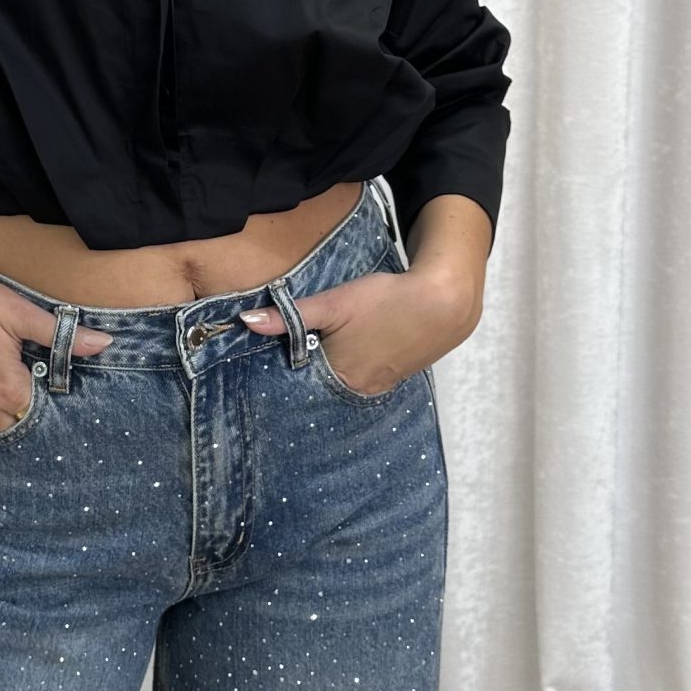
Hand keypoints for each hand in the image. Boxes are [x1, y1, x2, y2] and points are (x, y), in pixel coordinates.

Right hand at [0, 244, 113, 430]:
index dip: (56, 398)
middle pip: (23, 422)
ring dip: (10, 411)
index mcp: (9, 388)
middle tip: (38, 379)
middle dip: (34, 407)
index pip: (47, 412)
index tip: (60, 380)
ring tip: (15, 382)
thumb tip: (103, 344)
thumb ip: (61, 335)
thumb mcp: (18, 312)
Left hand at [238, 260, 477, 396]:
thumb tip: (246, 322)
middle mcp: (358, 389)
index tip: (264, 365)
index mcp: (340, 376)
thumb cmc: (386, 300)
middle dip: (304, 375)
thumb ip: (291, 316)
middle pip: (320, 387)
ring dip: (329, 371)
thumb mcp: (334, 303)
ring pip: (342, 383)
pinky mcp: (395, 377)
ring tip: (316, 353)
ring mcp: (379, 386)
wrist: (444, 301)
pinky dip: (351, 369)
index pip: (298, 385)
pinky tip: (349, 353)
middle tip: (287, 357)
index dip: (283, 373)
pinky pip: (363, 379)